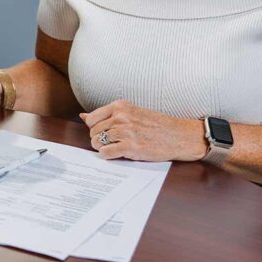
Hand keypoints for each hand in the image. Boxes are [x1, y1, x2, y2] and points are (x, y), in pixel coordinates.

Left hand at [79, 100, 205, 161]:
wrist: (178, 135)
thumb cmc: (156, 125)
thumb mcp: (132, 112)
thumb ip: (108, 114)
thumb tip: (83, 116)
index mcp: (120, 106)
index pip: (92, 119)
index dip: (94, 128)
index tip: (103, 133)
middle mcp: (121, 117)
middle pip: (93, 132)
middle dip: (98, 139)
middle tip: (111, 143)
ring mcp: (125, 131)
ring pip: (97, 142)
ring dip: (102, 148)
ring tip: (115, 147)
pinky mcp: (131, 147)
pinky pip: (106, 153)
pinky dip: (108, 155)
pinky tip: (117, 154)